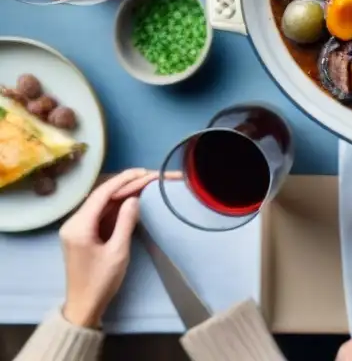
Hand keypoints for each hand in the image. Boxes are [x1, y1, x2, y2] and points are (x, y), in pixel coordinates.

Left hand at [60, 169, 157, 327]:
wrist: (84, 306)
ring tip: (146, 183)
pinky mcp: (84, 234)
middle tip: (149, 176)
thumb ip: (125, 222)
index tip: (143, 172)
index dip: (122, 180)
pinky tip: (133, 198)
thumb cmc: (101, 281)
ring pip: (102, 203)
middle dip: (125, 184)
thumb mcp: (118, 252)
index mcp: (78, 226)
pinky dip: (117, 205)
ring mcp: (78, 228)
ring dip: (122, 193)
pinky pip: (101, 213)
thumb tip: (134, 198)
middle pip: (101, 196)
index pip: (101, 194)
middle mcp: (74, 223)